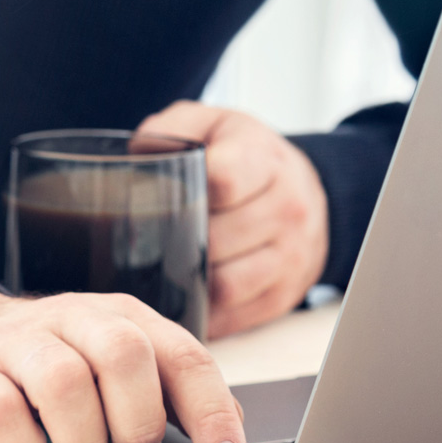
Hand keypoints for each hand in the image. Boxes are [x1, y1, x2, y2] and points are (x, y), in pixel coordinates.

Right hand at [0, 291, 250, 442]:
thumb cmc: (48, 364)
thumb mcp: (114, 364)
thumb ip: (170, 393)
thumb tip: (233, 442)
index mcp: (121, 317)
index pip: (183, 357)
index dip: (213, 418)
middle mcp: (72, 319)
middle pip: (124, 355)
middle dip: (138, 422)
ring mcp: (16, 343)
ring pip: (63, 383)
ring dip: (80, 439)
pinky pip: (1, 414)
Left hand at [137, 101, 327, 336]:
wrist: (305, 191)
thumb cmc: (245, 158)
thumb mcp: (212, 125)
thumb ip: (172, 130)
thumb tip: (136, 156)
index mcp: (263, 160)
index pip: (222, 182)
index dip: (184, 197)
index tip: (162, 201)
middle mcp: (287, 208)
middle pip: (217, 241)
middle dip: (178, 244)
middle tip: (148, 244)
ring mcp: (291, 255)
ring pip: (226, 286)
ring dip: (190, 283)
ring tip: (166, 271)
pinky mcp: (286, 294)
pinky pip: (236, 317)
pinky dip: (205, 313)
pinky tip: (186, 297)